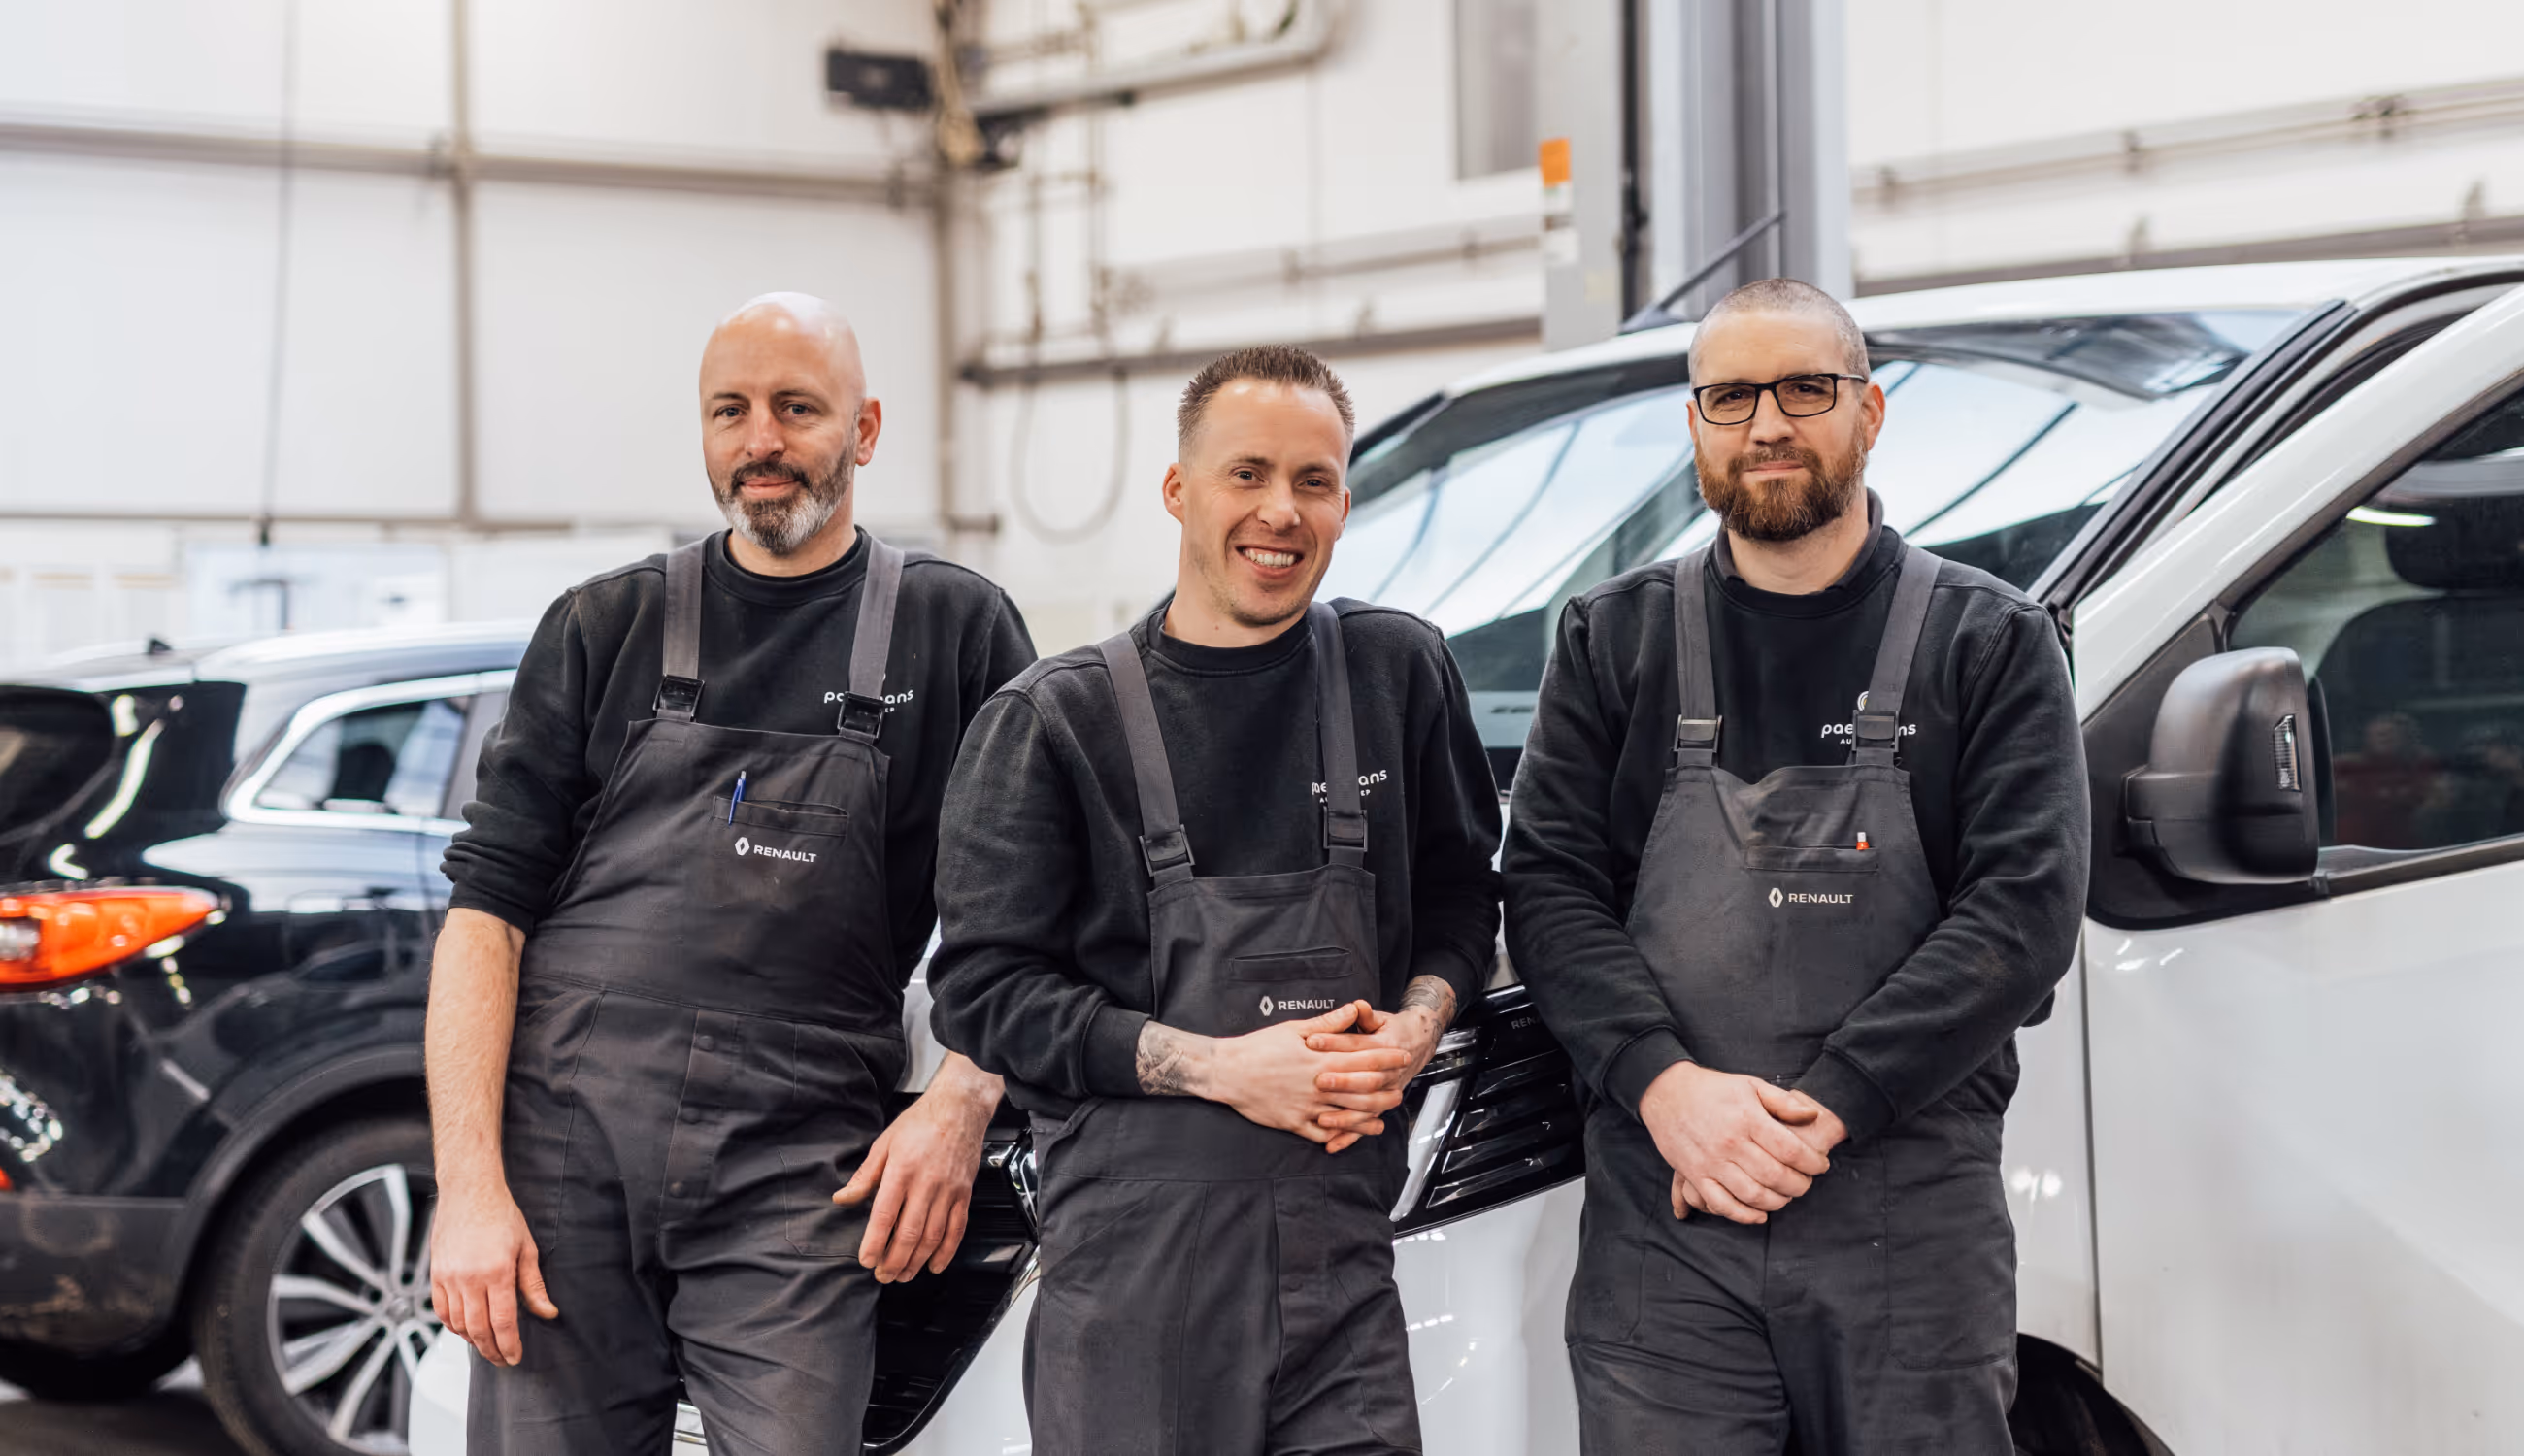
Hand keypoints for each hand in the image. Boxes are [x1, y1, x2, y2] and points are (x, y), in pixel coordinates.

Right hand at [428, 1181, 558, 1365]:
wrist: (469, 1191)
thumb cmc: (500, 1214)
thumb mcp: (527, 1248)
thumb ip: (534, 1285)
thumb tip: (547, 1312)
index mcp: (497, 1272)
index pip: (503, 1322)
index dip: (509, 1345)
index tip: (515, 1357)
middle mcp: (470, 1278)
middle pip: (478, 1329)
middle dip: (492, 1350)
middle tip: (502, 1359)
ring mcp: (449, 1278)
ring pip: (457, 1324)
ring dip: (472, 1340)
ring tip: (486, 1346)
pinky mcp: (435, 1275)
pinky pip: (441, 1311)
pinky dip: (452, 1325)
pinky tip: (464, 1328)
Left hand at [834, 1055, 999, 1282]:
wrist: (960, 1108)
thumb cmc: (920, 1122)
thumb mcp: (885, 1143)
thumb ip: (865, 1175)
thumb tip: (842, 1198)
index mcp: (902, 1170)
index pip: (885, 1215)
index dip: (875, 1242)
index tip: (866, 1261)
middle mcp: (927, 1183)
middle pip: (910, 1232)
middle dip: (894, 1260)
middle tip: (882, 1276)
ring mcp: (949, 1191)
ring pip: (933, 1236)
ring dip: (917, 1261)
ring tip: (903, 1275)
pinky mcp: (964, 1194)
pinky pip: (957, 1229)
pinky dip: (947, 1252)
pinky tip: (935, 1265)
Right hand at [1190, 1002, 1409, 1148]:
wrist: (1227, 1071)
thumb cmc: (1258, 1047)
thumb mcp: (1294, 1028)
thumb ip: (1329, 1023)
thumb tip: (1355, 1010)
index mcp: (1320, 1059)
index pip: (1363, 1059)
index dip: (1386, 1058)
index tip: (1401, 1056)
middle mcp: (1317, 1085)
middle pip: (1362, 1090)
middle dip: (1385, 1090)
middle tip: (1400, 1089)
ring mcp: (1306, 1106)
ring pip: (1347, 1114)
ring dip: (1369, 1116)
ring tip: (1383, 1117)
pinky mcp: (1293, 1122)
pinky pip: (1322, 1133)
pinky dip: (1339, 1135)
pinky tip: (1350, 1134)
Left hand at [1304, 979, 1454, 1152]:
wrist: (1416, 1044)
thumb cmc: (1390, 1031)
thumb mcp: (1380, 1019)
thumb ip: (1365, 1016)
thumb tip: (1357, 1006)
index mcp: (1385, 1047)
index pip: (1358, 1045)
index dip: (1335, 1042)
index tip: (1311, 1040)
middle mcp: (1388, 1073)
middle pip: (1366, 1080)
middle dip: (1342, 1081)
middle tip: (1318, 1080)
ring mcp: (1385, 1093)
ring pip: (1368, 1108)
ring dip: (1345, 1115)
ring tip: (1321, 1117)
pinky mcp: (1378, 1108)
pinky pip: (1364, 1126)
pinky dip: (1348, 1137)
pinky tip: (1330, 1144)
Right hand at [1671, 1091, 1850, 1218]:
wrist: (1667, 1092)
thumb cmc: (1713, 1089)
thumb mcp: (1751, 1085)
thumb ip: (1784, 1102)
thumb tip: (1813, 1117)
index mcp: (1747, 1119)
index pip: (1790, 1149)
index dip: (1812, 1162)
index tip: (1821, 1166)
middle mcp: (1730, 1143)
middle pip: (1775, 1176)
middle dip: (1799, 1185)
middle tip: (1805, 1183)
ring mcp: (1711, 1162)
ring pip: (1752, 1195)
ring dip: (1777, 1202)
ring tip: (1786, 1196)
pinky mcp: (1695, 1175)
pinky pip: (1722, 1204)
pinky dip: (1744, 1215)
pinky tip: (1760, 1215)